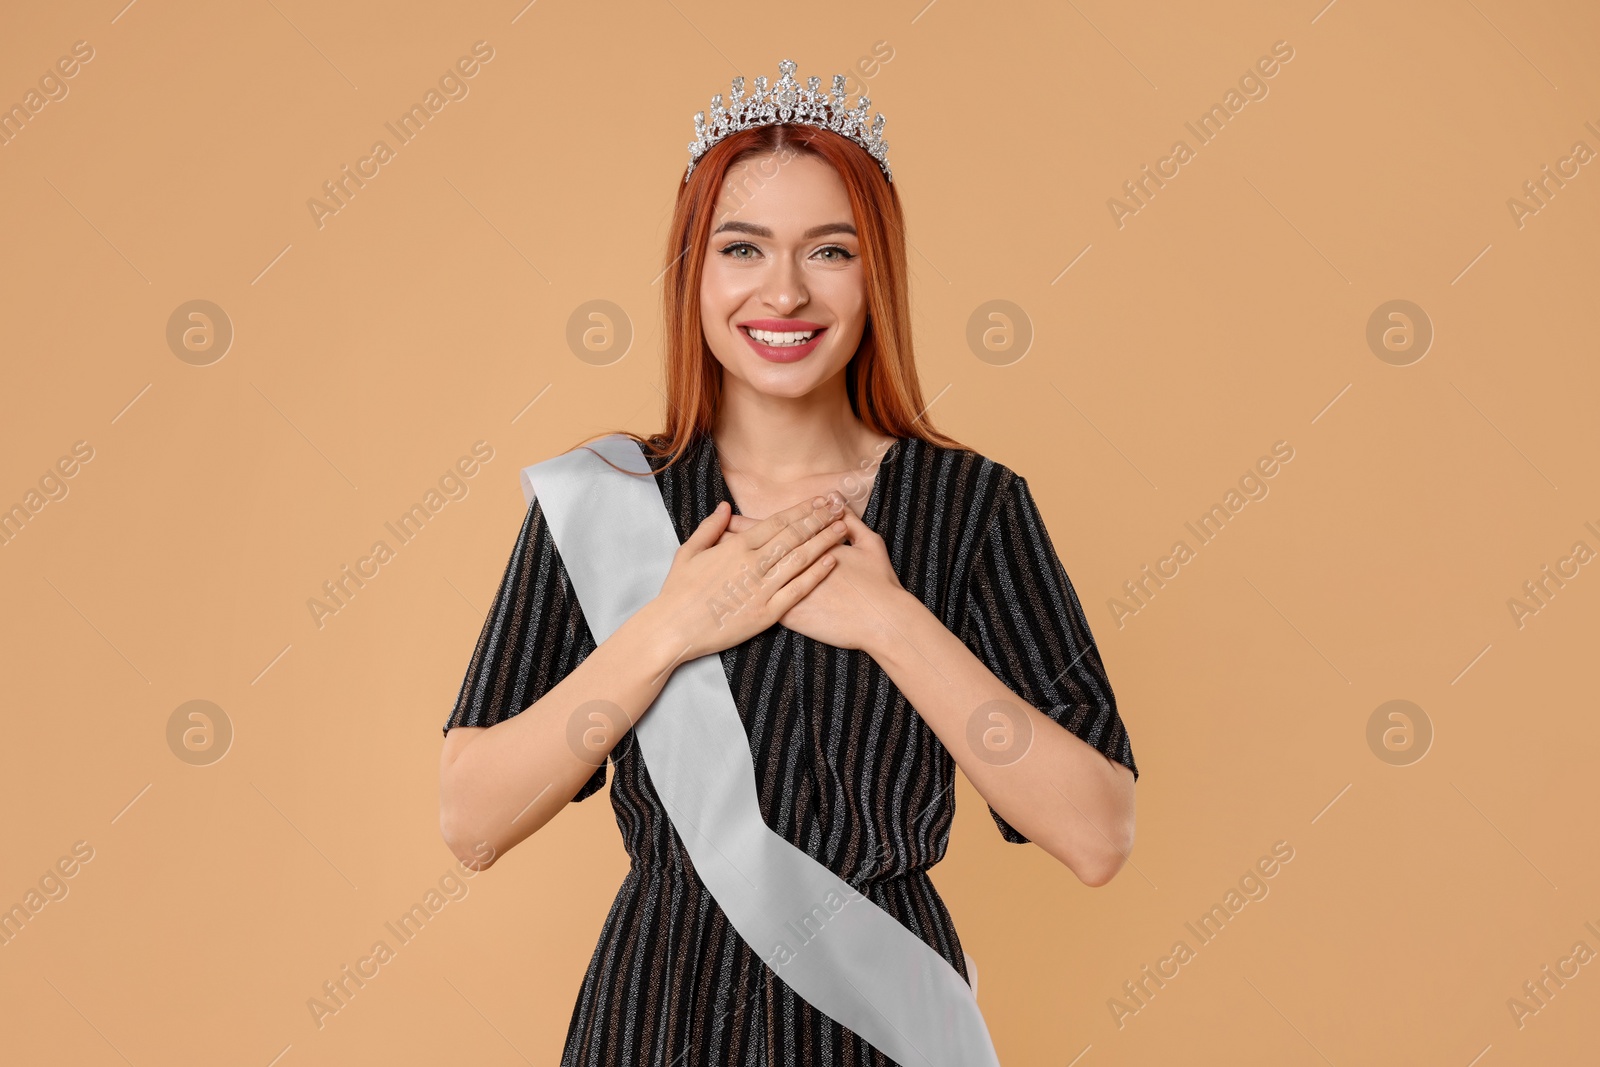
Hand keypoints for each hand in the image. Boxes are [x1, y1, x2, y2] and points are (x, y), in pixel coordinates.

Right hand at [641, 493, 849, 662]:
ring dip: (824, 541)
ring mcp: (761, 589)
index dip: (802, 509)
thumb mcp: (688, 552)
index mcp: (735, 547)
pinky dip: (816, 574)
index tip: (820, 500)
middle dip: (820, 519)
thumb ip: (710, 528)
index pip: (777, 522)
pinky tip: (832, 561)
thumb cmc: (678, 591)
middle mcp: (752, 564)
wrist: (672, 629)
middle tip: (840, 506)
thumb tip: (725, 507)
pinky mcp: (765, 614)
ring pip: (800, 559)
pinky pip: (797, 591)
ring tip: (844, 528)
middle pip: (794, 535)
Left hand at [719, 502, 908, 651]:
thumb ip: (853, 524)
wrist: (882, 621)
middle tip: (710, 537)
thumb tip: (840, 504)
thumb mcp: (870, 545)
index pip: (771, 530)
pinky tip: (728, 595)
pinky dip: (744, 598)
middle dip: (731, 543)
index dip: (749, 524)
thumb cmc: (879, 583)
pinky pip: (760, 604)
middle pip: (754, 551)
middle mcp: (793, 568)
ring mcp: (789, 592)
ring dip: (731, 571)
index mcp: (807, 547)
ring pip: (751, 578)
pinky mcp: (789, 616)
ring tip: (711, 563)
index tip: (729, 518)